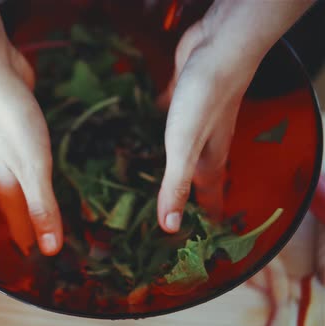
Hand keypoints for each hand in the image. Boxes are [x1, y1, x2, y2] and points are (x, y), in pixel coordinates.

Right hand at [0, 0, 62, 255]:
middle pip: (23, 209)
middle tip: (63, 242)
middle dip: (39, 227)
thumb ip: (42, 206)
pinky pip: (35, 163)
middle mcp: (7, 174)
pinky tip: (51, 174)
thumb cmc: (10, 122)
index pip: (21, 228)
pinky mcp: (22, 135)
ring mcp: (13, 153)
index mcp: (7, 187)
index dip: (36, 247)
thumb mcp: (32, 168)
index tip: (53, 264)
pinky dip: (45, 176)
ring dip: (41, 202)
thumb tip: (51, 250)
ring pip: (28, 186)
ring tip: (60, 214)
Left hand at [157, 0, 314, 231]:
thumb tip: (170, 228)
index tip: (202, 235)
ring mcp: (196, 118)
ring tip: (159, 172)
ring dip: (175, 160)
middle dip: (189, 191)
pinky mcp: (184, 96)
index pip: (209, 196)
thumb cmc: (204, 100)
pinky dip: (162, 123)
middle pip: (198, 173)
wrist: (218, 48)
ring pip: (185, 146)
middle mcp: (206, 141)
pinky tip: (149, 121)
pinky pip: (172, 116)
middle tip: (175, 206)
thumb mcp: (184, 149)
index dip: (206, 215)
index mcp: (208, 159)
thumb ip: (176, 185)